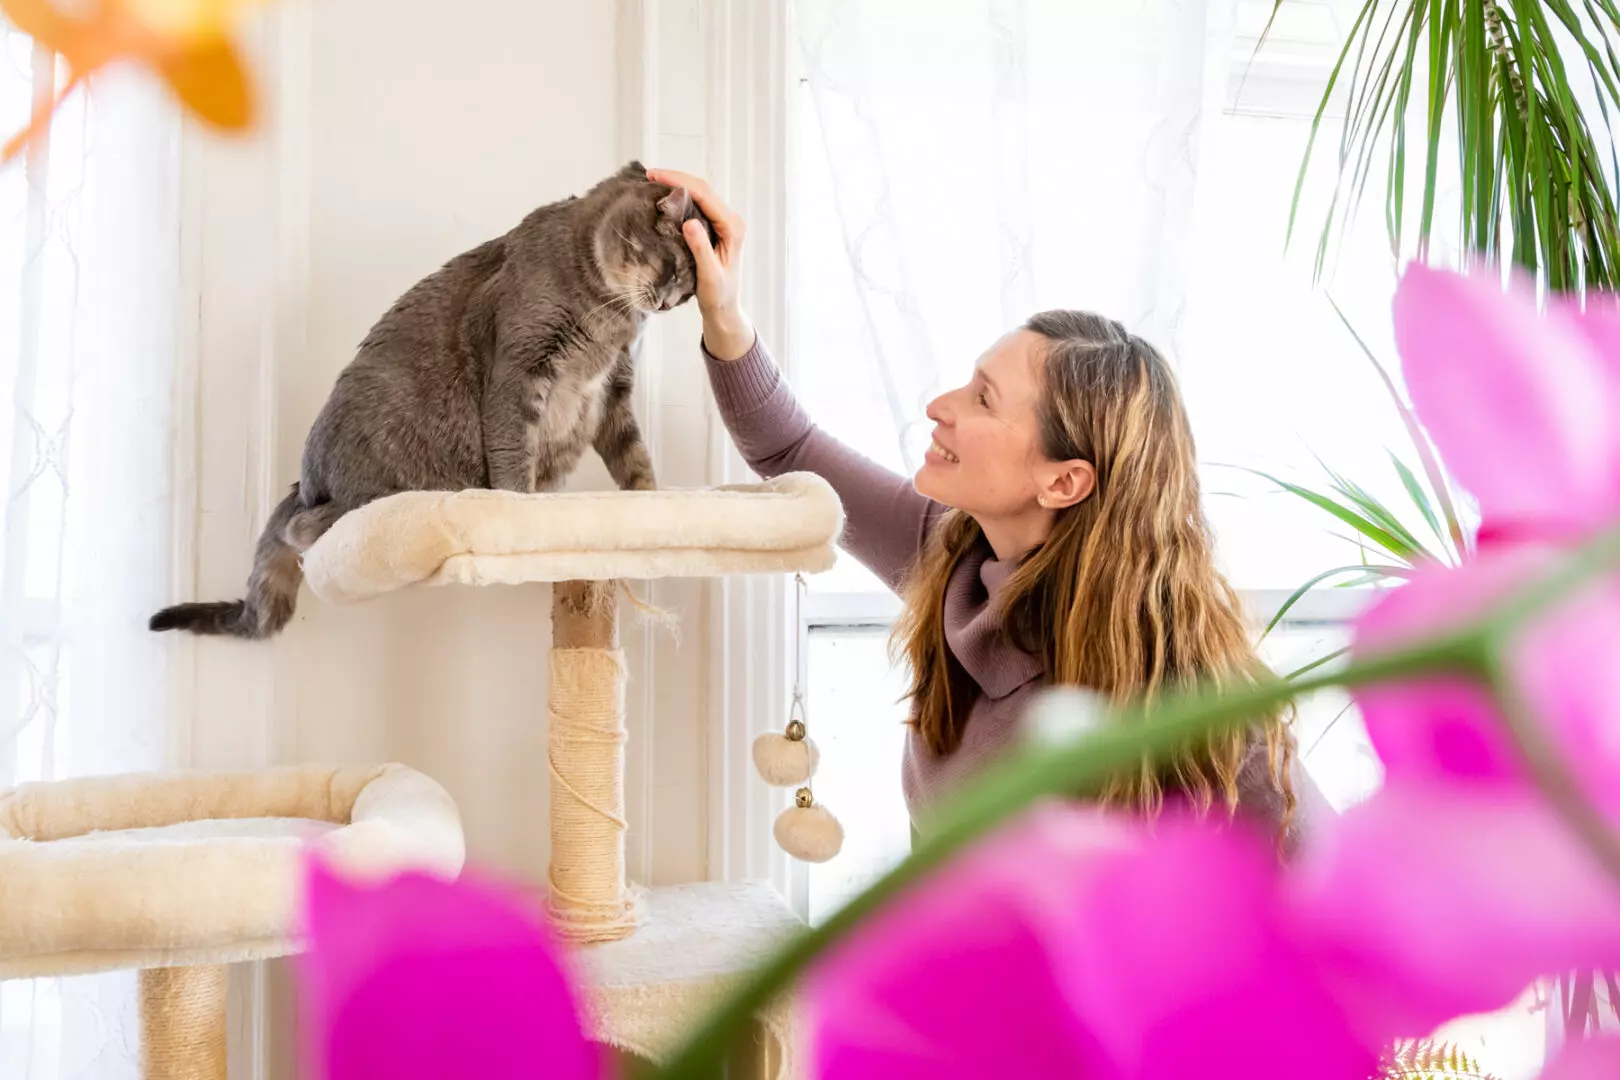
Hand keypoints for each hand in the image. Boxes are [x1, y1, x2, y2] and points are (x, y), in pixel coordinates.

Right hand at [647, 168, 755, 359]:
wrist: (724, 308)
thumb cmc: (718, 295)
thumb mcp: (709, 275)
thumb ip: (701, 248)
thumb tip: (689, 222)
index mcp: (732, 227)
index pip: (704, 194)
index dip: (679, 181)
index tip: (655, 176)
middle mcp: (731, 220)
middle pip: (702, 188)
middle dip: (676, 179)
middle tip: (649, 176)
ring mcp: (724, 222)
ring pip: (699, 194)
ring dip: (677, 185)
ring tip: (654, 182)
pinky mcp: (715, 226)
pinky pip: (698, 204)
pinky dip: (680, 196)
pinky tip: (665, 196)